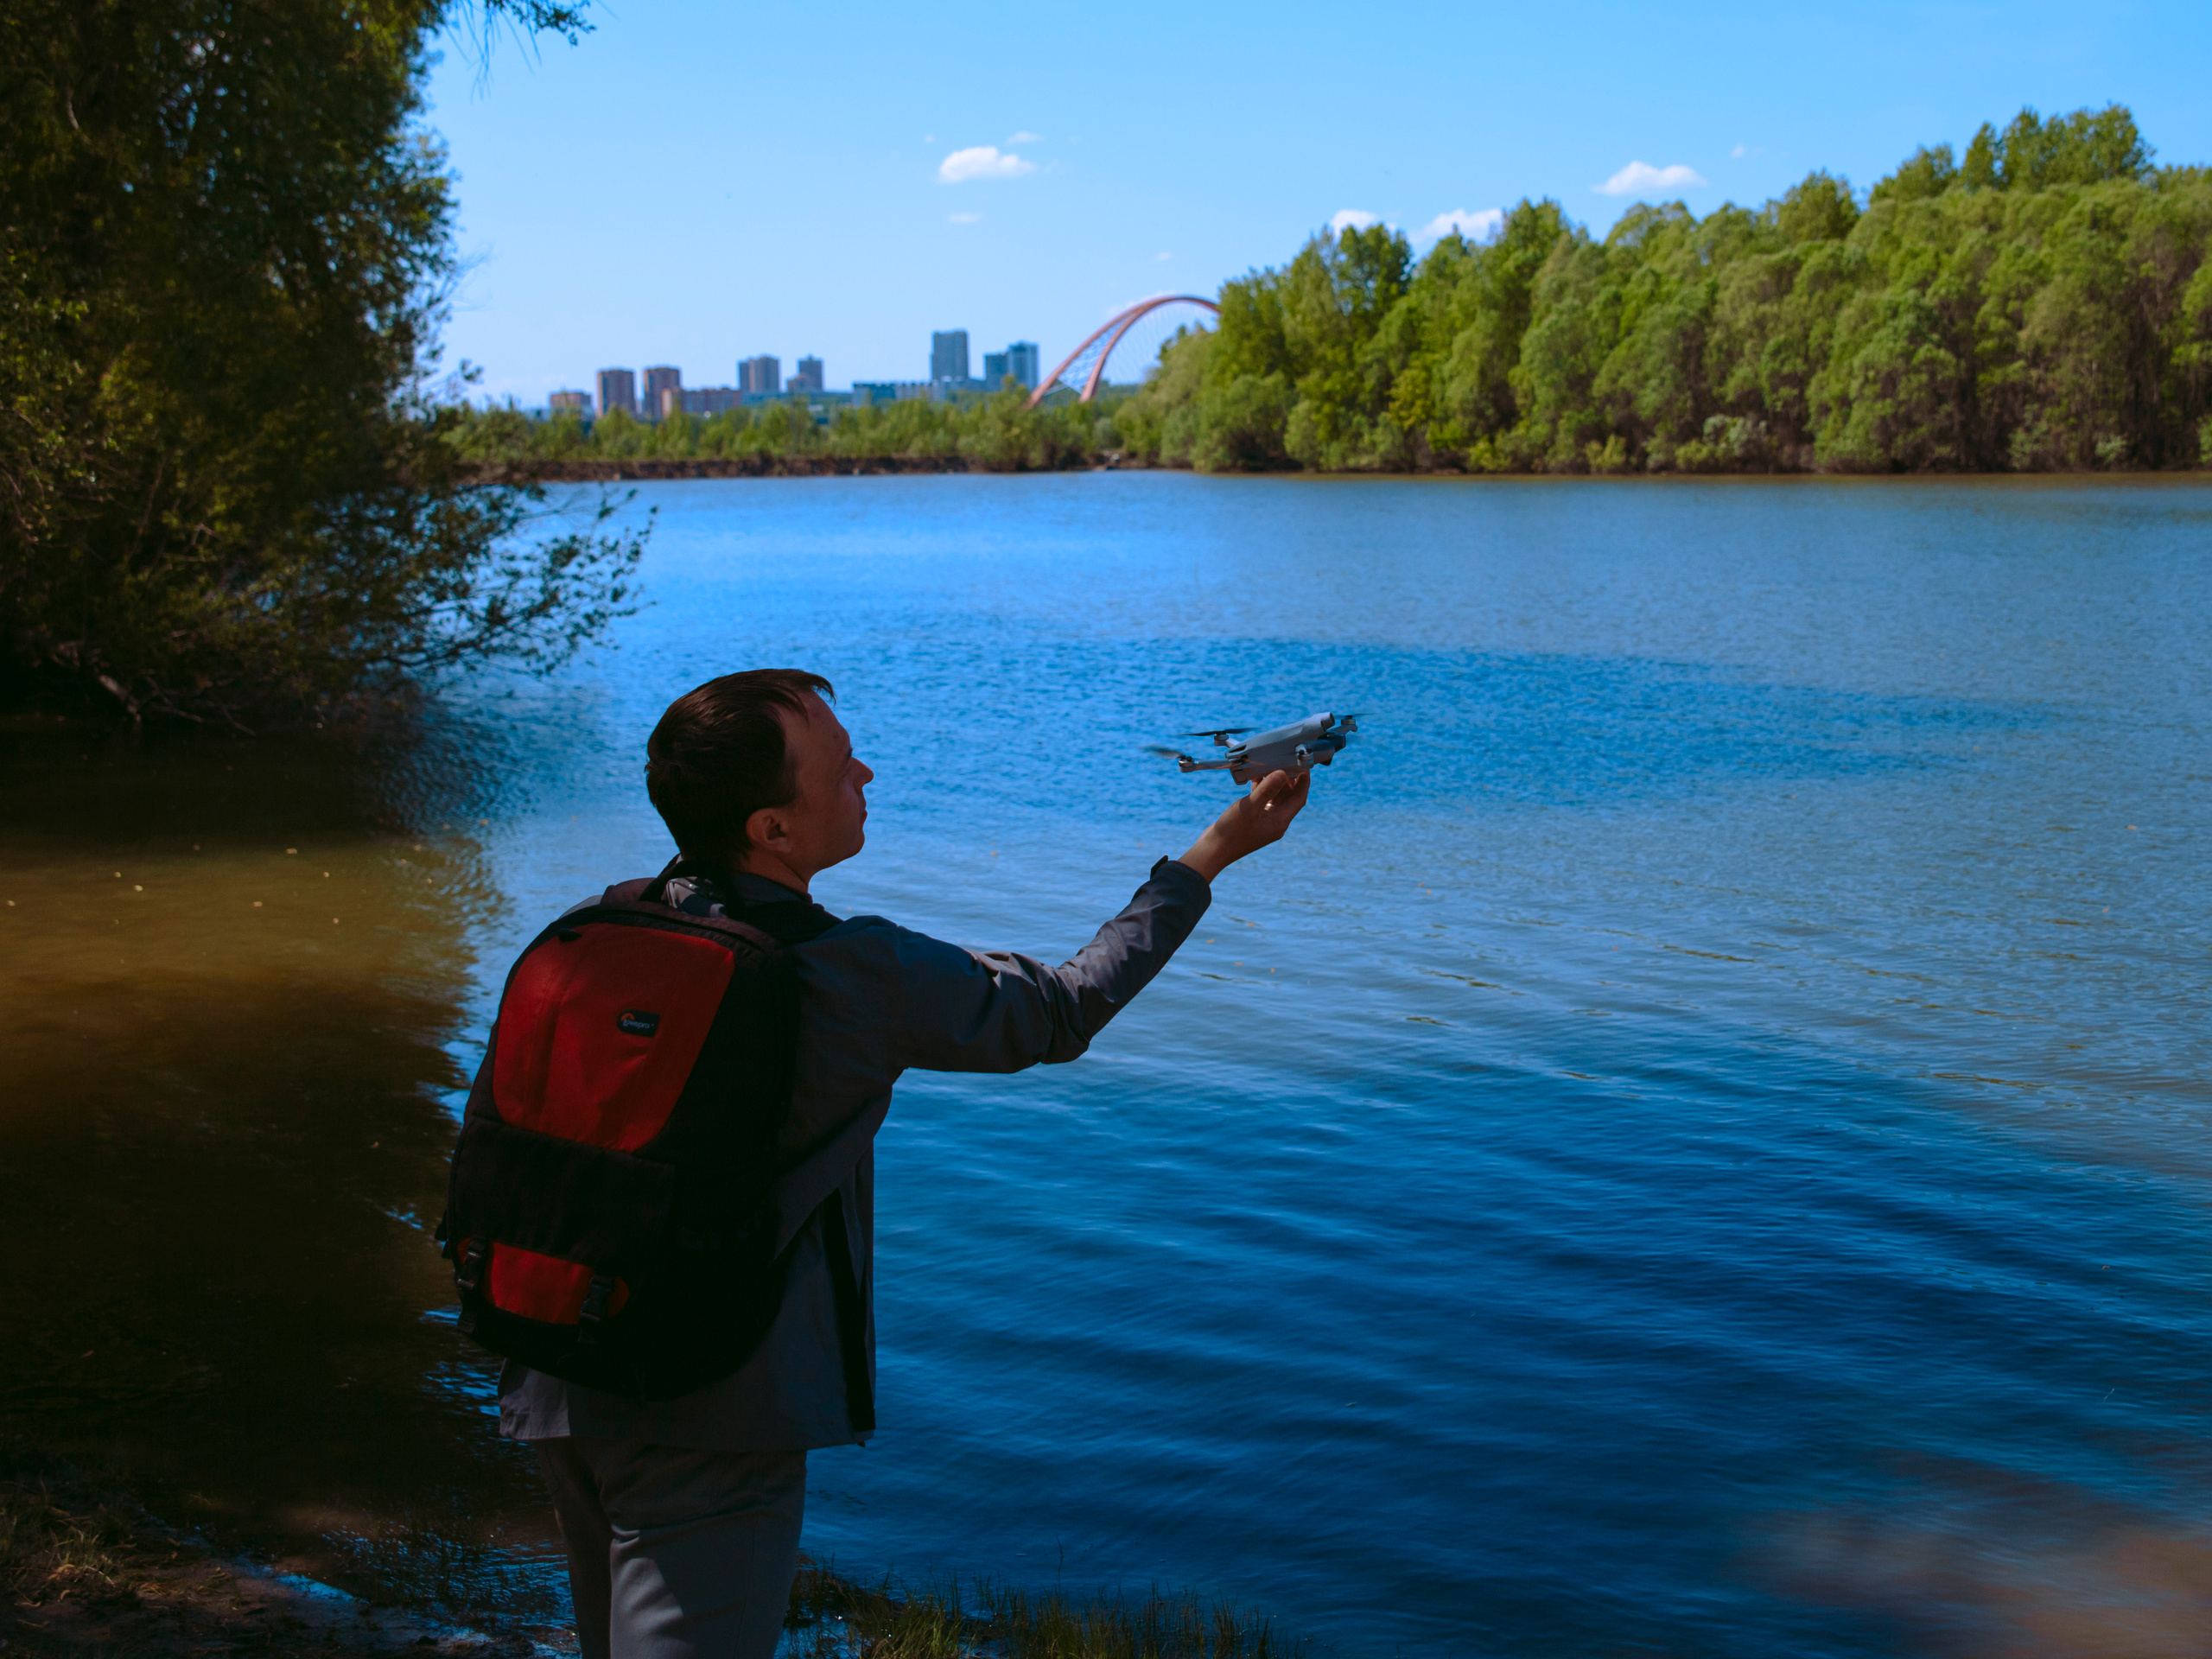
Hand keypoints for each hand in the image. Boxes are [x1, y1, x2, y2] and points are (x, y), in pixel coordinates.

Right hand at [1176, 769, 1311, 882]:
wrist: (1214, 850)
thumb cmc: (1232, 831)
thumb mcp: (1250, 806)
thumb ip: (1267, 789)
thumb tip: (1282, 773)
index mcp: (1280, 821)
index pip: (1299, 798)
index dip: (1303, 781)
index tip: (1302, 765)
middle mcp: (1275, 822)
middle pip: (1288, 798)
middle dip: (1287, 780)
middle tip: (1283, 762)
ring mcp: (1264, 822)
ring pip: (1275, 799)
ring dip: (1273, 784)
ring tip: (1269, 767)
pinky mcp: (1253, 821)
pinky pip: (1263, 802)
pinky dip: (1261, 790)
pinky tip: (1254, 779)